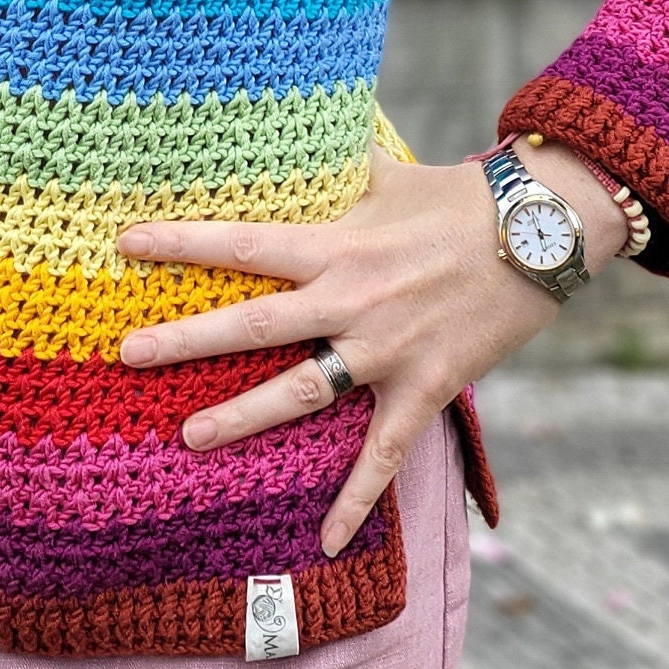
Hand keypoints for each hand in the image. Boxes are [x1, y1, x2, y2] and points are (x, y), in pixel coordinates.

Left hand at [115, 143, 624, 554]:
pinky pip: (383, 454)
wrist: (541, 232)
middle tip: (127, 354)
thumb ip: (334, 165)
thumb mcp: (387, 174)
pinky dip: (357, 500)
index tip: (127, 244)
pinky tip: (327, 542)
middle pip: (255, 325)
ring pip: (302, 392)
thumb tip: (294, 126)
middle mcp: (352, 300)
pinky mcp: (425, 388)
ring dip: (243, 416)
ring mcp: (388, 350)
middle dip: (186, 339)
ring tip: (188, 436)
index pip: (244, 243)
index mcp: (336, 245)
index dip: (183, 244)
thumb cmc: (459, 197)